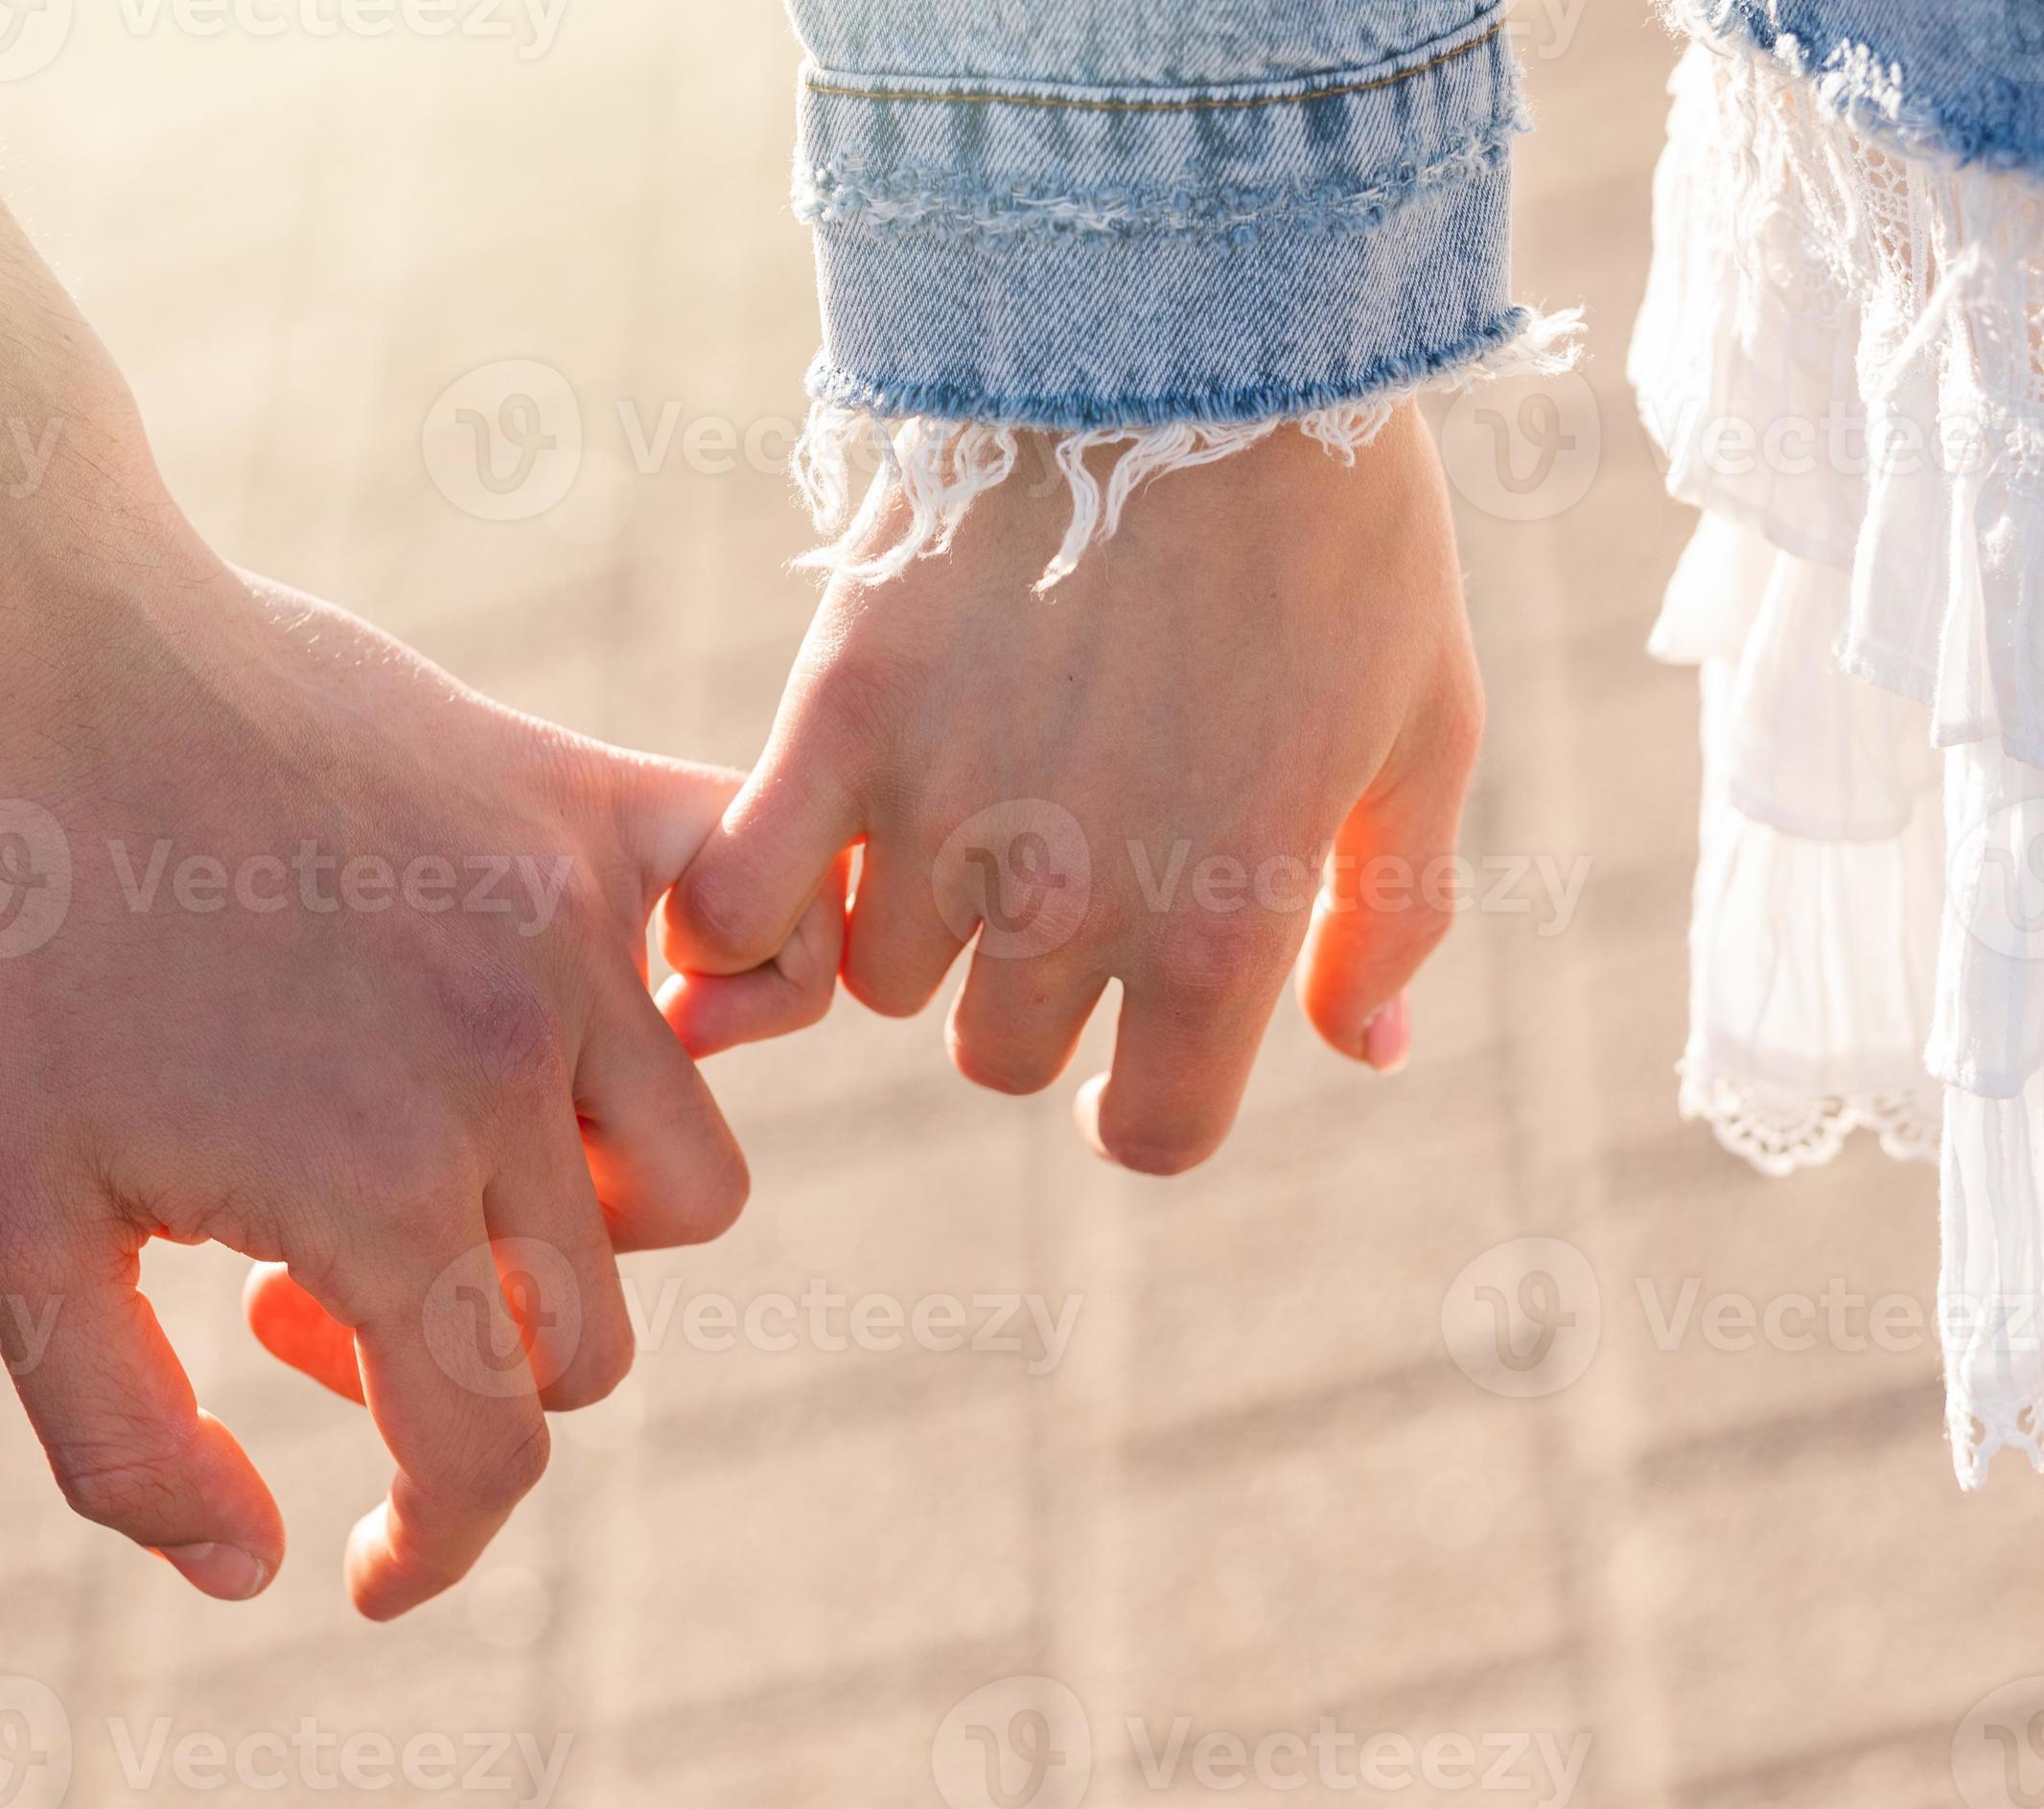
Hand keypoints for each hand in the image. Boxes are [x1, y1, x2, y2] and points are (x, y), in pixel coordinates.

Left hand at [0, 553, 837, 1617]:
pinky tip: (649, 1020)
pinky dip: (751, 1001)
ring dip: (579, 1233)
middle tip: (284, 1288)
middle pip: (588, 1333)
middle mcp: (512, 1076)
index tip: (375, 1563)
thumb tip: (263, 1574)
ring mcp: (571, 939)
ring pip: (690, 1182)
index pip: (493, 1450)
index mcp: (378, 1195)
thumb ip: (125, 1443)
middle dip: (452, 1371)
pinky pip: (763, 934)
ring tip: (429, 1170)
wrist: (34, 666)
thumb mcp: (3, 1227)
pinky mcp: (588, 820)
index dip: (436, 1539)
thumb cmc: (3, 950)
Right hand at [664, 409, 1480, 1172]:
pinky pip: (735, 899)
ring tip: (946, 802)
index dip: (1138, 1109)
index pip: (1152, 1129)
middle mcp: (1072, 903)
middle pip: (996, 1052)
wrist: (1199, 328)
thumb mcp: (1425, 728)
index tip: (1119, 1069)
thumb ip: (1388, 915)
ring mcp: (942, 820)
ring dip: (907, 921)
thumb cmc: (1338, 530)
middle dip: (1026, 988)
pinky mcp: (838, 725)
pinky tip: (774, 863)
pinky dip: (735, 911)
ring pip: (874, 976)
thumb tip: (1365, 1056)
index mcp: (1221, 925)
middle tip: (1044, 870)